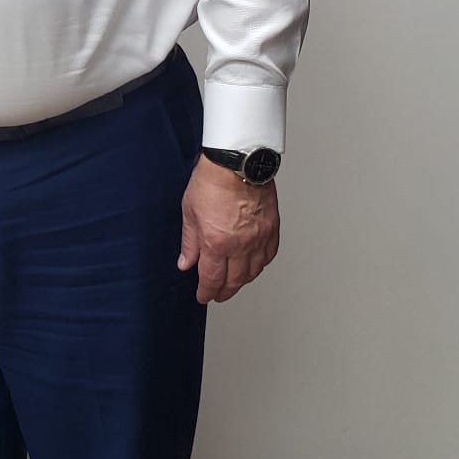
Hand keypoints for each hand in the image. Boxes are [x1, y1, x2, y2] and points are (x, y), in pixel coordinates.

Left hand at [177, 156, 279, 303]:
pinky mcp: (272, 228)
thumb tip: (186, 262)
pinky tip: (253, 266)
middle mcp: (241, 244)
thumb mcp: (190, 212)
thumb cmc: (213, 180)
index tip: (203, 296)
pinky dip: (260, 265)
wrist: (237, 161)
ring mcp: (259, 237)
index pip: (211, 278)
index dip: (206, 292)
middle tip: (217, 295)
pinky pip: (269, 255)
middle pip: (234, 280)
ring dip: (242, 281)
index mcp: (217, 242)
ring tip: (233, 283)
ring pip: (253, 271)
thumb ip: (189, 242)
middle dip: (224, 292)